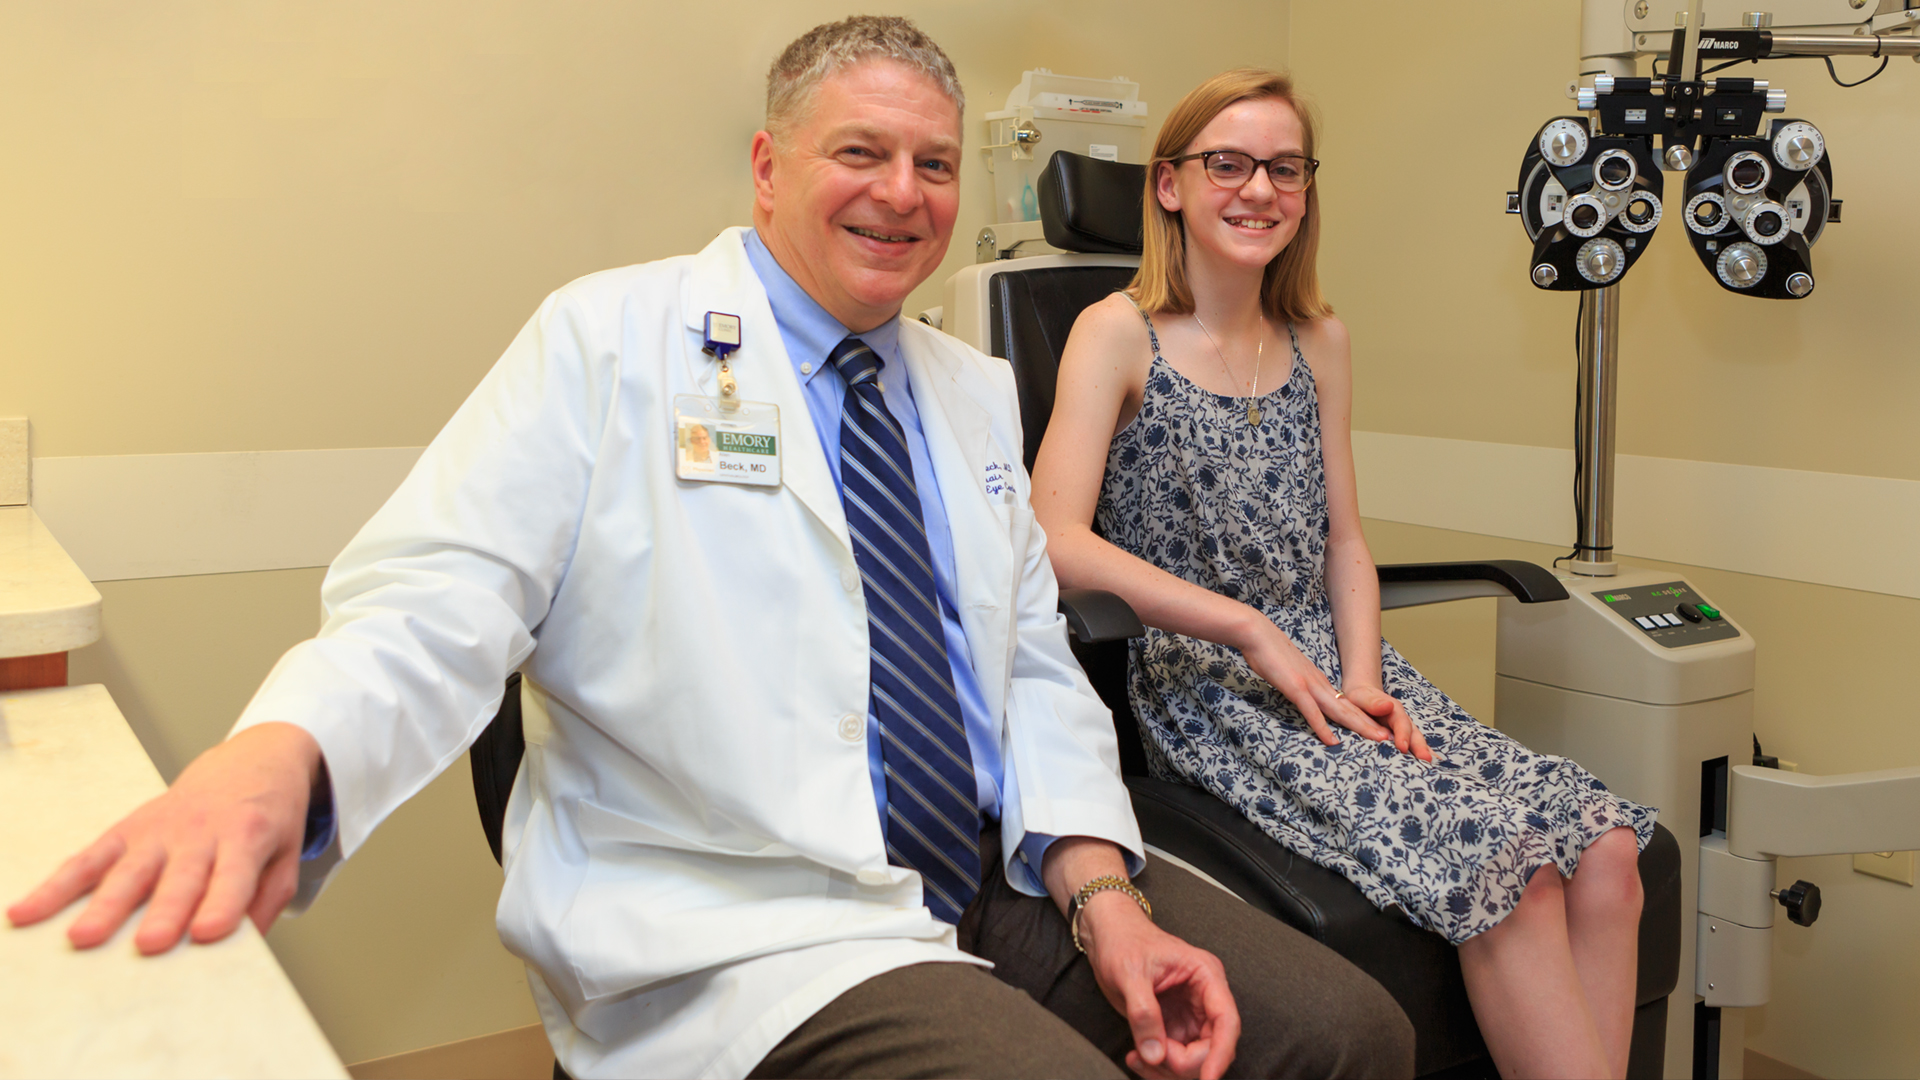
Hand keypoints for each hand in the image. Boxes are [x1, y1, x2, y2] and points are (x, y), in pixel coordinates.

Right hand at [7, 722, 321, 953]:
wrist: (252, 761)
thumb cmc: (267, 819)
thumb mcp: (285, 856)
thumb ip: (266, 900)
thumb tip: (243, 950)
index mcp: (246, 838)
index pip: (234, 876)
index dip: (222, 904)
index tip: (208, 933)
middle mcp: (200, 833)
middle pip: (179, 878)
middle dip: (163, 912)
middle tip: (148, 945)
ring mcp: (159, 831)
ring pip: (127, 870)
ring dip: (104, 904)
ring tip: (82, 937)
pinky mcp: (127, 829)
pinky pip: (88, 859)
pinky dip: (57, 885)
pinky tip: (28, 911)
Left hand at [1077, 892, 1239, 1079]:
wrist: (1107, 936)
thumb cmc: (1123, 941)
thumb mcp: (1129, 973)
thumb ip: (1143, 1013)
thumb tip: (1155, 1053)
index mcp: (1205, 976)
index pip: (1226, 1021)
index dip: (1220, 1054)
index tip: (1207, 1078)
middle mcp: (1204, 998)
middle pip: (1212, 1046)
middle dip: (1183, 1062)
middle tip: (1150, 1056)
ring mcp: (1190, 1015)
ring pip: (1195, 1058)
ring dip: (1168, 1069)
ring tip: (1137, 1057)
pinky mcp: (1174, 1027)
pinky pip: (1176, 1058)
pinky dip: (1158, 1066)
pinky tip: (1136, 1057)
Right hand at [1236, 618, 1391, 749]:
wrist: (1257, 633)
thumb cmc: (1269, 652)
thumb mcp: (1288, 672)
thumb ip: (1298, 684)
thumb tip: (1300, 692)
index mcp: (1318, 681)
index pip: (1345, 702)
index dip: (1362, 716)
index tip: (1376, 728)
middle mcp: (1319, 683)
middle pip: (1349, 708)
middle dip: (1371, 724)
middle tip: (1390, 738)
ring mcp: (1308, 685)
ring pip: (1339, 710)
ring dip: (1360, 726)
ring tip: (1378, 739)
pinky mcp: (1295, 687)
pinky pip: (1311, 711)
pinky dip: (1322, 727)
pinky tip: (1332, 741)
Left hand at [1341, 684, 1432, 762]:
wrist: (1361, 696)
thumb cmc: (1360, 698)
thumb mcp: (1362, 696)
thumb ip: (1373, 702)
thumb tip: (1388, 706)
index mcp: (1394, 710)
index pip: (1401, 723)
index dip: (1403, 735)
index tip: (1403, 747)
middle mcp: (1402, 720)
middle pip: (1413, 733)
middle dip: (1420, 747)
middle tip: (1426, 760)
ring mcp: (1403, 730)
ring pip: (1415, 741)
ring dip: (1422, 752)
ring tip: (1429, 765)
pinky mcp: (1400, 737)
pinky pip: (1411, 746)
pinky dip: (1418, 754)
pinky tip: (1425, 765)